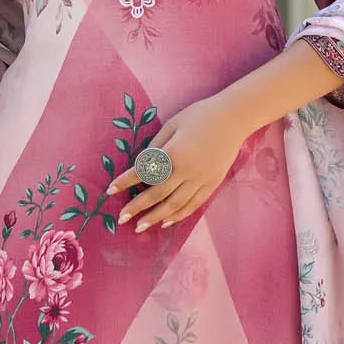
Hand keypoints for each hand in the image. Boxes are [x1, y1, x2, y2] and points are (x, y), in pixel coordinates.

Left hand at [109, 95, 250, 231]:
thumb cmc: (199, 116)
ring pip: (175, 205)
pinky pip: (193, 205)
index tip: (109, 190)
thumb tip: (142, 167)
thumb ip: (156, 147)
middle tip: (121, 218)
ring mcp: (201, 180)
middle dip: (138, 207)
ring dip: (156, 217)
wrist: (234, 118)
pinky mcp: (212, 184)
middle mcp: (187, 170)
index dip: (125, 181)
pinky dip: (178, 216)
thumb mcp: (172, 124)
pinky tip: (165, 222)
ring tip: (140, 227)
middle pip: (158, 194)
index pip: (144, 171)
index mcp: (174, 153)